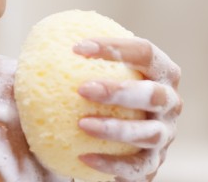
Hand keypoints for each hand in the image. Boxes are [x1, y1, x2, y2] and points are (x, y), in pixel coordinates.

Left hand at [72, 37, 181, 181]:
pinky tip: (83, 156)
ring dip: (116, 129)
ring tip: (83, 125)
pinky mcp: (155, 163)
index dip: (115, 47)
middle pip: (153, 94)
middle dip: (119, 90)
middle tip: (82, 89)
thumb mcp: (89, 70)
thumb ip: (73, 57)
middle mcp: (171, 102)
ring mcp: (166, 135)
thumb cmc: (97, 90)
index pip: (144, 52)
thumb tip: (36, 39)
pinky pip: (136, 167)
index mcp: (161, 71)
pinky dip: (112, 163)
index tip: (76, 47)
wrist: (115, 133)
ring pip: (149, 133)